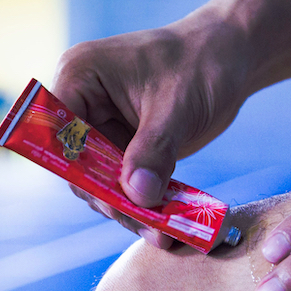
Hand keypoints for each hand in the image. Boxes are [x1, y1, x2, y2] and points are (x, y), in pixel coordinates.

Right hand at [53, 7, 251, 246]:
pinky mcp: (126, 145)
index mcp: (80, 76)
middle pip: (78, 164)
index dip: (77, 169)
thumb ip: (154, 151)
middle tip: (145, 225)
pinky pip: (125, 182)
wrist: (232, 57)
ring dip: (129, 209)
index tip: (107, 199)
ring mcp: (103, 126)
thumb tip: (138, 197)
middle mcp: (83, 102)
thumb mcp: (177, 108)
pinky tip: (167, 225)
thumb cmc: (202, 64)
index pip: (57, 132)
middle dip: (110, 198)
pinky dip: (144, 203)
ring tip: (163, 234)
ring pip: (102, 181)